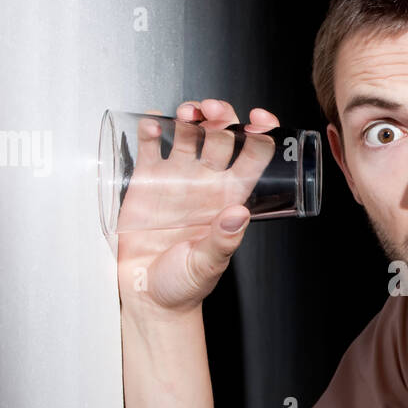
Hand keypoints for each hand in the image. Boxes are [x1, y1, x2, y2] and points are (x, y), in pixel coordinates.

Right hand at [117, 98, 279, 316]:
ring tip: (185, 114)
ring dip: (189, 114)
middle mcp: (206, 183)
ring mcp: (176, 178)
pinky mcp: (146, 180)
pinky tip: (152, 121)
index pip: (254, 157)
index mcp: (229, 198)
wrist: (147, 295)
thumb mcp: (207, 265)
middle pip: (221, 135)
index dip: (261, 133)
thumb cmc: (183, 285)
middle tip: (212, 112)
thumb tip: (238, 214)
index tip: (258, 119)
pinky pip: (150, 144)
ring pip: (188, 132)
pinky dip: (151, 126)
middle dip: (221, 115)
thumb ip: (222, 241)